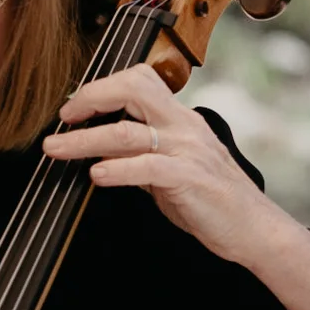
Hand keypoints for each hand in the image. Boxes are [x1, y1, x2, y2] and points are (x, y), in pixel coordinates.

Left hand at [43, 66, 309, 309]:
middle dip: (92, 97)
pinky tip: (96, 175)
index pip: (139, 80)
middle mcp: (184, 126)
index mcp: (180, 119)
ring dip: (84, 140)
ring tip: (56, 150)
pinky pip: (146, 167)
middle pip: (133, 87)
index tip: (74, 108)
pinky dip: (116, 169)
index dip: (102, 87)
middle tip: (64, 118)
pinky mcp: (189, 178)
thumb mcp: (170, 168)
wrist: (254, 229)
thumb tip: (100, 147)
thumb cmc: (211, 200)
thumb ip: (140, 153)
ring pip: (127, 131)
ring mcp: (187, 150)